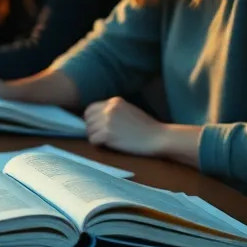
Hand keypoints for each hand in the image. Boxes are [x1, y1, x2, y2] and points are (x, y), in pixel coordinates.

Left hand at [84, 97, 199, 163]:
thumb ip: (112, 111)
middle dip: (92, 129)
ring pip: (89, 130)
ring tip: (109, 141)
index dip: (92, 120)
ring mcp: (108, 121)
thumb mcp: (128, 111)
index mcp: (114, 101)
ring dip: (95, 137)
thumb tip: (95, 118)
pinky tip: (109, 145)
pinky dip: (98, 144)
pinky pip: (92, 140)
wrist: (159, 138)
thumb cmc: (147, 128)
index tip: (99, 127)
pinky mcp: (108, 133)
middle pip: (87, 120)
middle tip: (103, 136)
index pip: (90, 109)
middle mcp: (109, 108)